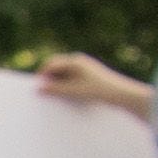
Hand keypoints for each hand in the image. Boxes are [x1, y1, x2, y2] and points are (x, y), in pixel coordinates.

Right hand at [33, 53, 149, 114]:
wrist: (119, 93)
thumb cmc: (96, 90)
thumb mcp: (72, 91)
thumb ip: (54, 89)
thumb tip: (38, 88)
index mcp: (74, 60)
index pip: (50, 64)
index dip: (42, 75)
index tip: (38, 89)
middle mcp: (78, 61)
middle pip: (56, 68)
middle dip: (49, 79)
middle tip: (44, 93)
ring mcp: (84, 68)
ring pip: (63, 74)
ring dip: (58, 83)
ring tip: (57, 96)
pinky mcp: (88, 75)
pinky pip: (71, 78)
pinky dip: (66, 85)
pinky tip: (67, 96)